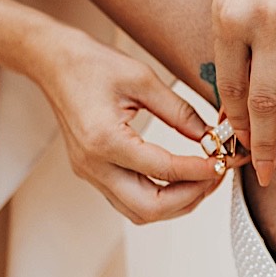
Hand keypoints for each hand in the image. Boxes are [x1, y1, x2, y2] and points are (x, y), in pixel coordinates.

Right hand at [40, 26, 231, 224]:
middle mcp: (94, 164)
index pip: (163, 170)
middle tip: (215, 176)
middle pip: (149, 207)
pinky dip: (159, 198)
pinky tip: (178, 180)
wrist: (53, 64)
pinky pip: (128, 201)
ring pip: (139, 212)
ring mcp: (90, 173)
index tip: (222, 162)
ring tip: (202, 179)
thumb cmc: (91, 64)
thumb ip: (179, 112)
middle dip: (190, 197)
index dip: (199, 171)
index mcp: (104, 139)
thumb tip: (210, 137)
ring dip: (176, 203)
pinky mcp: (92, 173)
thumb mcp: (143, 79)